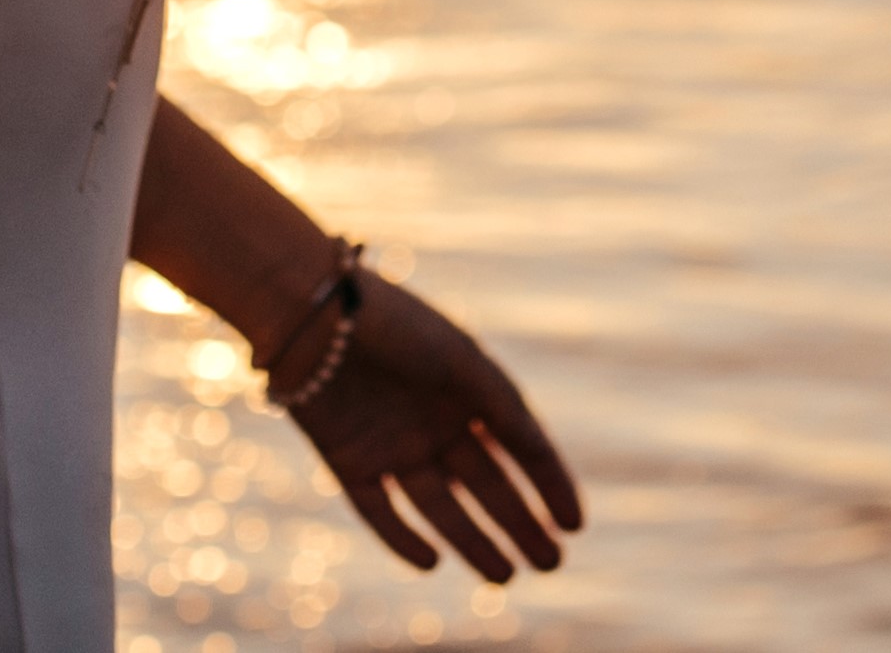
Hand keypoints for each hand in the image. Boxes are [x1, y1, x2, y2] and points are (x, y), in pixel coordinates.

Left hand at [286, 275, 584, 583]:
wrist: (315, 314)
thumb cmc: (397, 325)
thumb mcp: (463, 361)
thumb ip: (502, 406)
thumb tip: (538, 451)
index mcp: (471, 392)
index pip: (521, 449)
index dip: (550, 485)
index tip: (575, 524)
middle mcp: (437, 424)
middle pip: (487, 486)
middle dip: (520, 525)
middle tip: (551, 565)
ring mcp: (394, 445)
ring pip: (441, 507)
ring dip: (473, 542)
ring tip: (504, 577)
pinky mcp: (350, 463)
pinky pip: (381, 511)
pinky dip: (403, 539)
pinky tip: (432, 562)